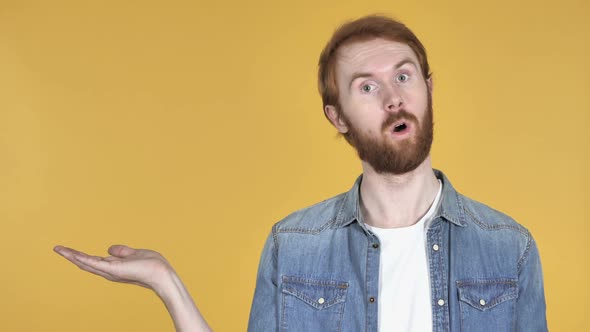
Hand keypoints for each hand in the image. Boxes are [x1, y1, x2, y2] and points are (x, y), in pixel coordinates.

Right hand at [53, 244, 173, 293]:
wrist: (161, 274)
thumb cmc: (152, 265)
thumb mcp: (135, 253)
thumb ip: (122, 251)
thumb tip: (110, 248)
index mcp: (115, 267)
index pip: (94, 261)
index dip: (82, 256)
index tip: (69, 250)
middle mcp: (110, 271)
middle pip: (86, 263)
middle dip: (71, 256)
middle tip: (57, 248)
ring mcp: (110, 271)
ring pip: (86, 263)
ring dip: (72, 256)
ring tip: (59, 249)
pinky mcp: (112, 269)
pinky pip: (94, 263)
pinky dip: (82, 258)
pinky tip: (72, 254)